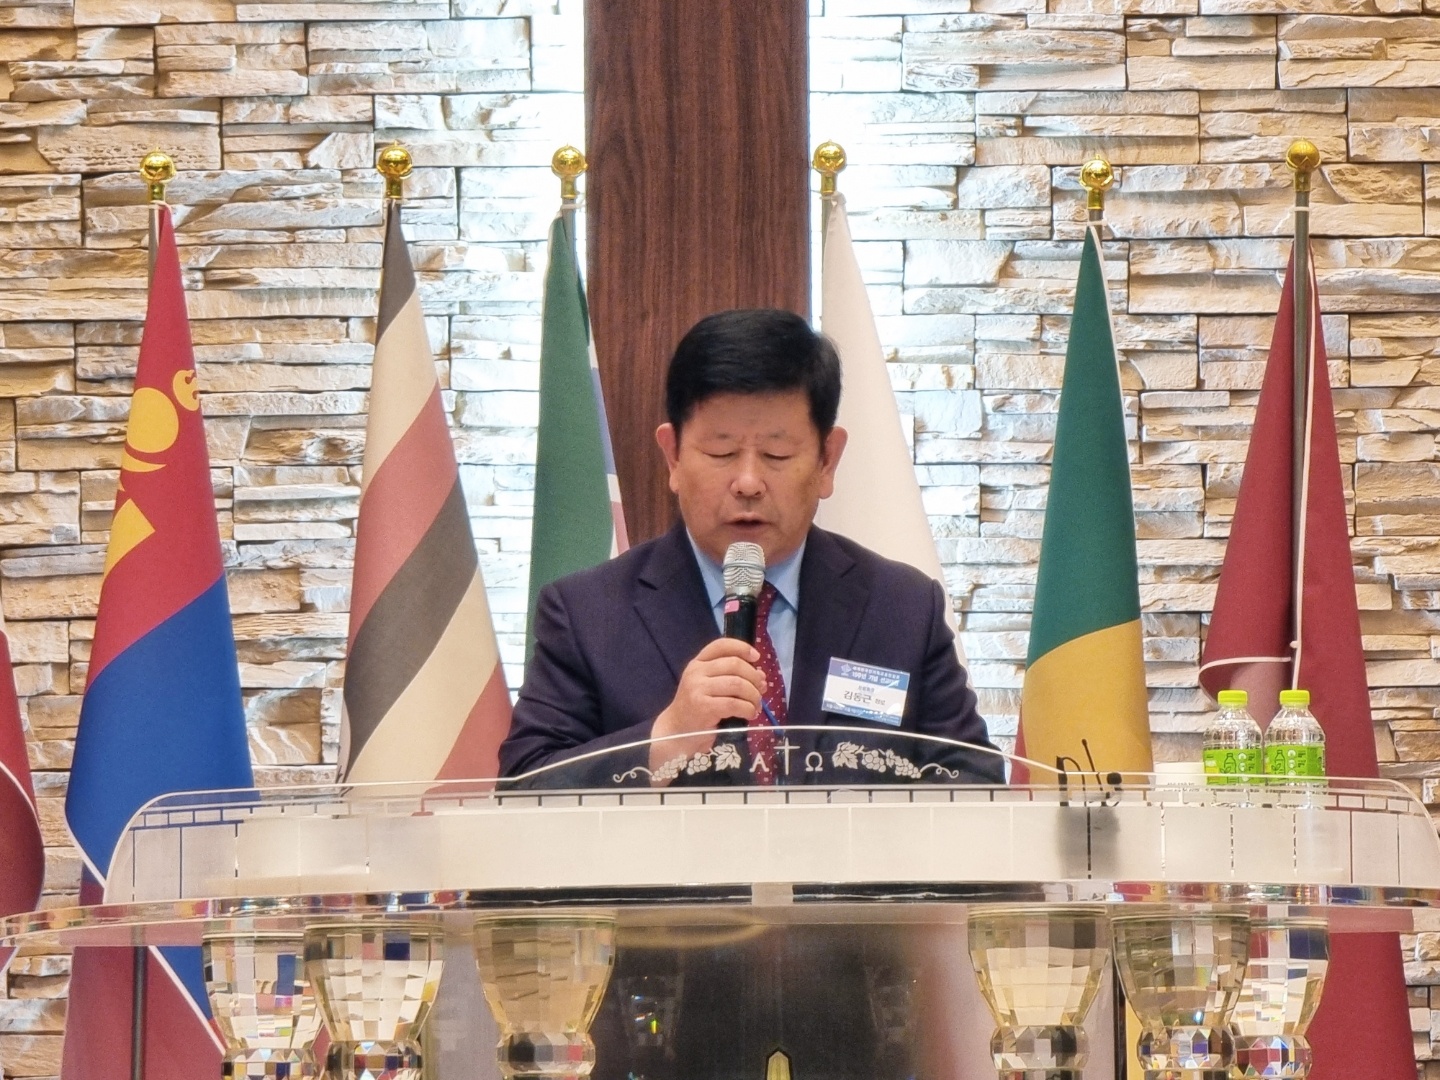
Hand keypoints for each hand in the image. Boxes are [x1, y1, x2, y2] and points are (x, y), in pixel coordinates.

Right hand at [649, 638, 765, 772]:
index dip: (742, 648)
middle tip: (760, 690)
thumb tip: (761, 676)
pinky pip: (734, 704)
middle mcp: (696, 672)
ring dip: (753, 695)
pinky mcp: (703, 707)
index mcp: (698, 663)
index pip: (721, 645)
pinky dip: (748, 709)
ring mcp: (698, 689)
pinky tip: (750, 714)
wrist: (677, 731)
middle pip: (735, 664)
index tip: (757, 657)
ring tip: (756, 705)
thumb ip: (732, 677)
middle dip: (754, 677)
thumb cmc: (697, 708)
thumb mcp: (710, 686)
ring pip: (737, 684)